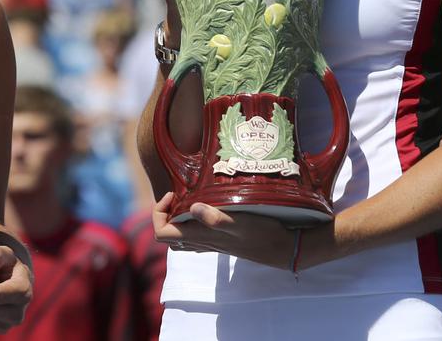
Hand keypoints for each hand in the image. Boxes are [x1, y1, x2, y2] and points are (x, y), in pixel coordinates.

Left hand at [151, 192, 319, 269]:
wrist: (282, 248)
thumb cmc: (262, 233)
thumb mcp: (241, 222)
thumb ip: (216, 218)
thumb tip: (192, 208)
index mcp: (200, 236)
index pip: (161, 233)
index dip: (159, 212)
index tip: (174, 194)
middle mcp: (202, 242)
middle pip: (168, 234)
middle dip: (165, 213)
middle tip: (179, 193)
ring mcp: (211, 242)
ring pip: (181, 235)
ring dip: (178, 216)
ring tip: (189, 197)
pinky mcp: (221, 240)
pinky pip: (196, 234)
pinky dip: (192, 220)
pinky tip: (206, 205)